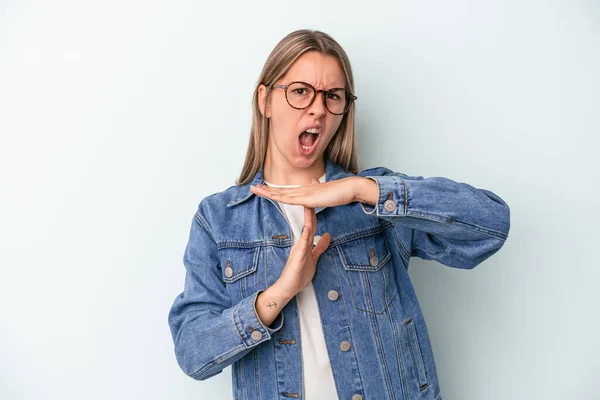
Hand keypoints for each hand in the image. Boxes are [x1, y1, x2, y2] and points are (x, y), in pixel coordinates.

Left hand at [250, 176, 377, 207]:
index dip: (274, 190)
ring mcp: (305, 193)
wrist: (348, 188)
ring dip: (268, 192)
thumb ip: (318, 188)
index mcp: (305, 190)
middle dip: (265, 190)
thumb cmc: (339, 192)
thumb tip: (313, 181)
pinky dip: (280, 197)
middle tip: (251, 188)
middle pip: (280, 190)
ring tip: (255, 190)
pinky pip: (291, 199)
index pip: (286, 190)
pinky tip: (272, 197)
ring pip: (282, 193)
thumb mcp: (325, 192)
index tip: (263, 189)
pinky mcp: (309, 198)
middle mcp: (302, 190)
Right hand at [275, 206, 330, 297]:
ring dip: (308, 221)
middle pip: (308, 226)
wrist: (287, 288)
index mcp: (304, 244)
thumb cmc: (298, 274)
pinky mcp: (297, 259)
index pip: (312, 227)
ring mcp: (298, 251)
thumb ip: (320, 247)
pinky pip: (302, 247)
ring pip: (305, 233)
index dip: (315, 215)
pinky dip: (305, 238)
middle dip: (311, 212)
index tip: (319, 202)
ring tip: (309, 208)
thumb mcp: (313, 258)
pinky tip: (308, 230)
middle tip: (313, 197)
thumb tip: (327, 236)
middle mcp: (301, 245)